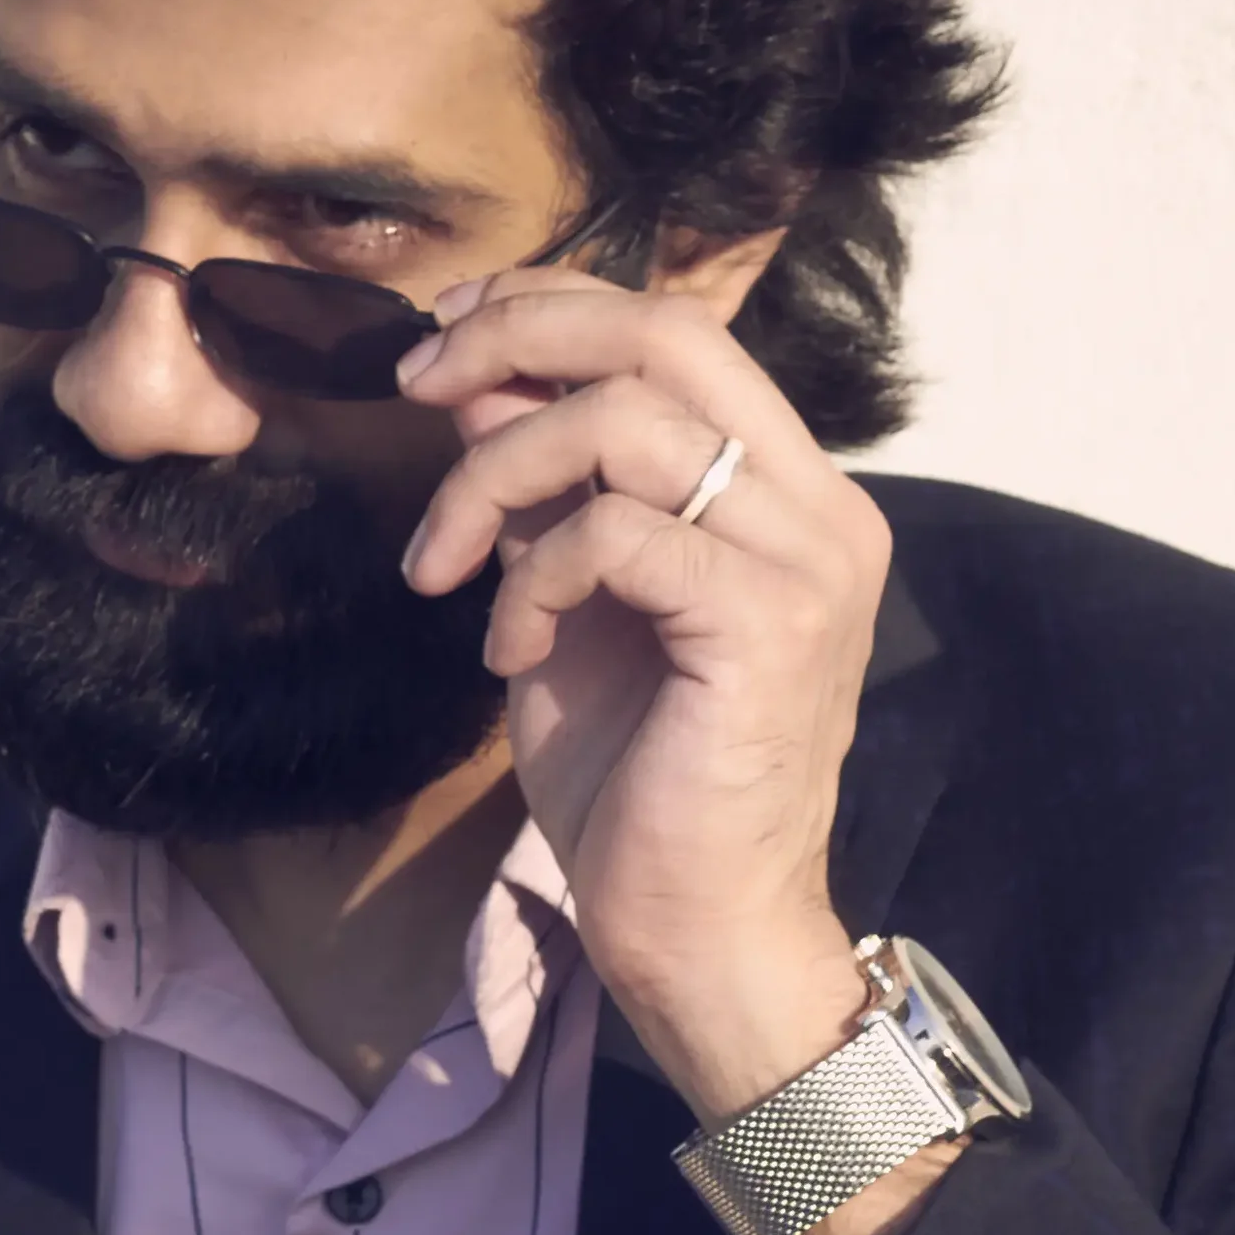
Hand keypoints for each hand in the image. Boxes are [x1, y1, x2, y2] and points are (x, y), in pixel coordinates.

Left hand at [396, 264, 893, 1129]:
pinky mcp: (769, 623)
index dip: (550, 305)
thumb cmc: (635, 776)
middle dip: (517, 333)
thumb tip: (472, 374)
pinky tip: (505, 651)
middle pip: (669, 332)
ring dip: (492, 478)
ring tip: (440, 567)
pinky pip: (614, 535)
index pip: (677, 330)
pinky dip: (531, 579)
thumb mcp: (566, 594)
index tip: (442, 338)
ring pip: (626, 423)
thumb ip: (543, 486)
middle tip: (413, 384)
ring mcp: (808, 560)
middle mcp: (821, 505)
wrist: (693, 929)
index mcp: (786, 488)